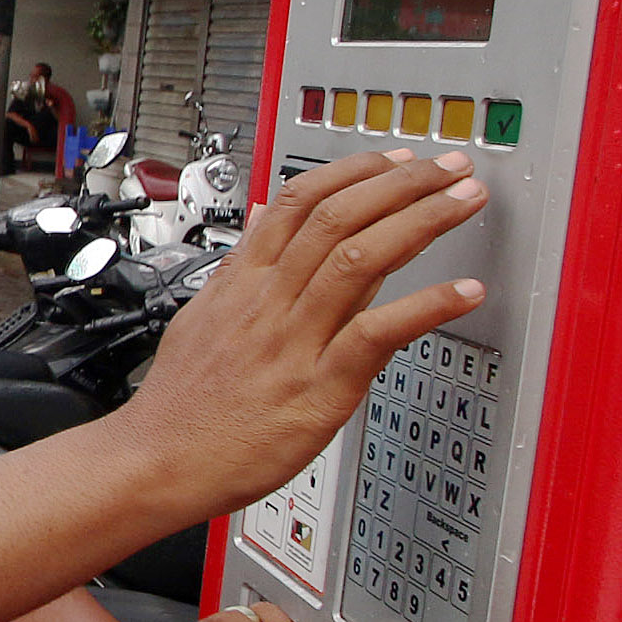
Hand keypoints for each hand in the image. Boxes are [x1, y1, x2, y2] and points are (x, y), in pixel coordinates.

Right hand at [116, 148, 488, 519]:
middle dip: (402, 183)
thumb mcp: (201, 315)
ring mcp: (295, 341)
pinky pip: (377, 334)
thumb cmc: (181, 405)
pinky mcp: (318, 388)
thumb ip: (241, 267)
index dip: (356, 171)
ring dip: (422, 221)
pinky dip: (427, 306)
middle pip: (338, 216)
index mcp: (243, 281)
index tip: (396, 159)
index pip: (300, 200)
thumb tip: (264, 219)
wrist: (157, 462)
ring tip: (464, 202)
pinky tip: (464, 292)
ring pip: (360, 259)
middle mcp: (270, 301)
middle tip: (448, 167)